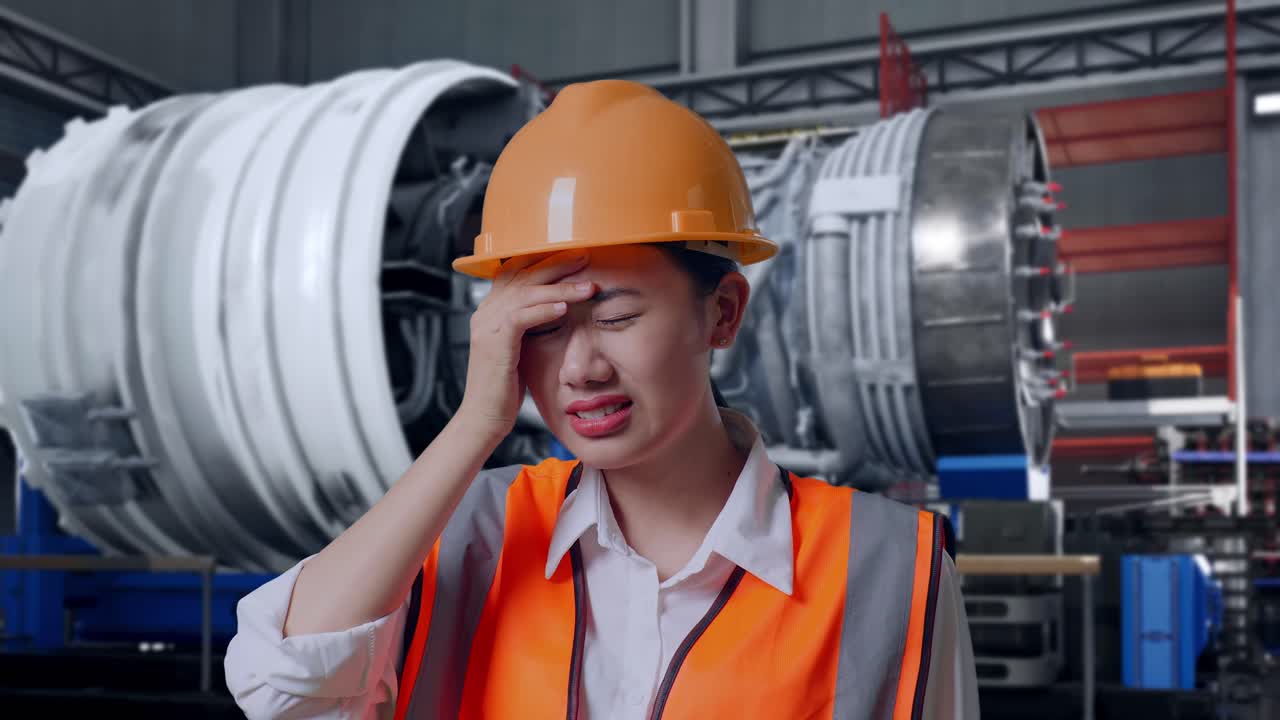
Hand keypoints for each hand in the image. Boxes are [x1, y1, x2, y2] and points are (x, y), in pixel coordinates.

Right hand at [457, 250, 594, 436]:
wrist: (484, 418)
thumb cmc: (505, 388)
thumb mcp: (520, 349)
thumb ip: (531, 326)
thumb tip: (557, 310)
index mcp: (489, 310)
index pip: (515, 271)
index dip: (542, 260)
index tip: (573, 255)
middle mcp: (485, 312)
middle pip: (522, 275)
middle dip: (556, 264)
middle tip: (586, 257)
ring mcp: (487, 326)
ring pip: (526, 293)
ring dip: (561, 287)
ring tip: (588, 286)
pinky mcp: (494, 343)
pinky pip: (521, 317)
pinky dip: (544, 310)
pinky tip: (564, 307)